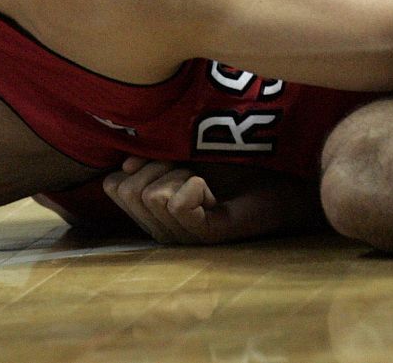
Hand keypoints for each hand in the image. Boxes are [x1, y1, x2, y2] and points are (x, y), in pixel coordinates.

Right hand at [103, 158, 229, 244]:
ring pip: (152, 196)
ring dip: (181, 176)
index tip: (170, 160)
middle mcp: (160, 228)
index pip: (113, 185)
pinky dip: (196, 186)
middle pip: (128, 190)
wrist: (279, 179)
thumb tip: (126, 166)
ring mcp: (181, 236)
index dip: (139, 162)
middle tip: (191, 172)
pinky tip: (213, 194)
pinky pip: (177, 205)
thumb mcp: (182, 155)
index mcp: (150, 210)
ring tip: (205, 184)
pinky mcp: (205, 236)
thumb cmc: (233, 164)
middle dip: (159, 167)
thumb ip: (150, 159)